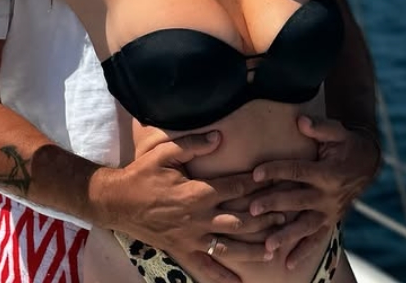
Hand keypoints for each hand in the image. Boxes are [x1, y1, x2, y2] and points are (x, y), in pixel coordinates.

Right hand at [92, 132, 278, 282]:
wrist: (118, 202)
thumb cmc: (143, 174)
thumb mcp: (165, 152)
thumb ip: (194, 144)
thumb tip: (220, 137)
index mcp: (198, 192)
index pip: (237, 187)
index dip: (259, 182)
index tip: (277, 178)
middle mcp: (200, 217)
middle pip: (242, 220)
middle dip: (267, 217)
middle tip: (288, 214)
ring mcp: (193, 238)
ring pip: (231, 247)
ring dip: (256, 247)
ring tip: (277, 246)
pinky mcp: (184, 251)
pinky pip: (208, 268)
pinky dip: (224, 277)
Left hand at [249, 116, 380, 267]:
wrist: (367, 164)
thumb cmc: (346, 144)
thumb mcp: (338, 132)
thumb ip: (320, 128)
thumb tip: (301, 121)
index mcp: (327, 172)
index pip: (297, 171)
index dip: (276, 171)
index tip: (255, 173)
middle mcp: (328, 195)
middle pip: (297, 200)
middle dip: (274, 205)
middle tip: (251, 209)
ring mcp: (329, 211)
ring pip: (305, 226)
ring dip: (286, 236)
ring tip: (267, 245)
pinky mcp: (330, 222)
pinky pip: (316, 240)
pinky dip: (303, 252)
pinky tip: (287, 264)